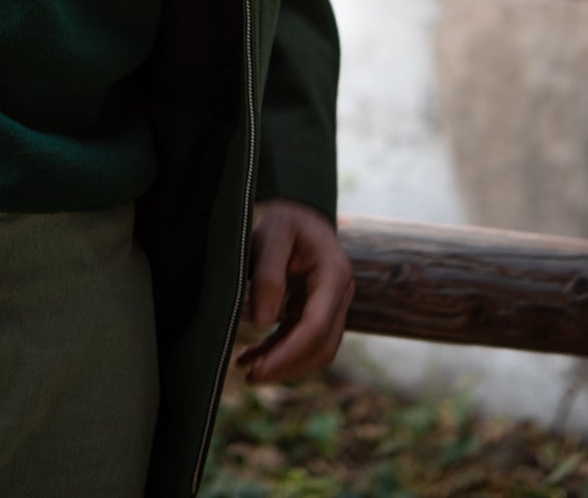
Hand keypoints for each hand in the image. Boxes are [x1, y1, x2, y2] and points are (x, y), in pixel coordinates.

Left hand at [235, 198, 353, 382]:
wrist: (296, 211)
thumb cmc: (283, 219)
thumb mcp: (271, 235)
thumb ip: (268, 275)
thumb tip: (262, 322)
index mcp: (333, 274)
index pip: (317, 325)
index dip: (290, 352)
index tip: (261, 368)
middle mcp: (340, 293)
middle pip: (321, 345)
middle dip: (288, 365)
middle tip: (251, 376)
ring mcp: (332, 305)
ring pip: (316, 349)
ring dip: (284, 364)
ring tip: (248, 372)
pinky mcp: (318, 310)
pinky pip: (303, 340)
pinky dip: (280, 352)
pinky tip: (252, 358)